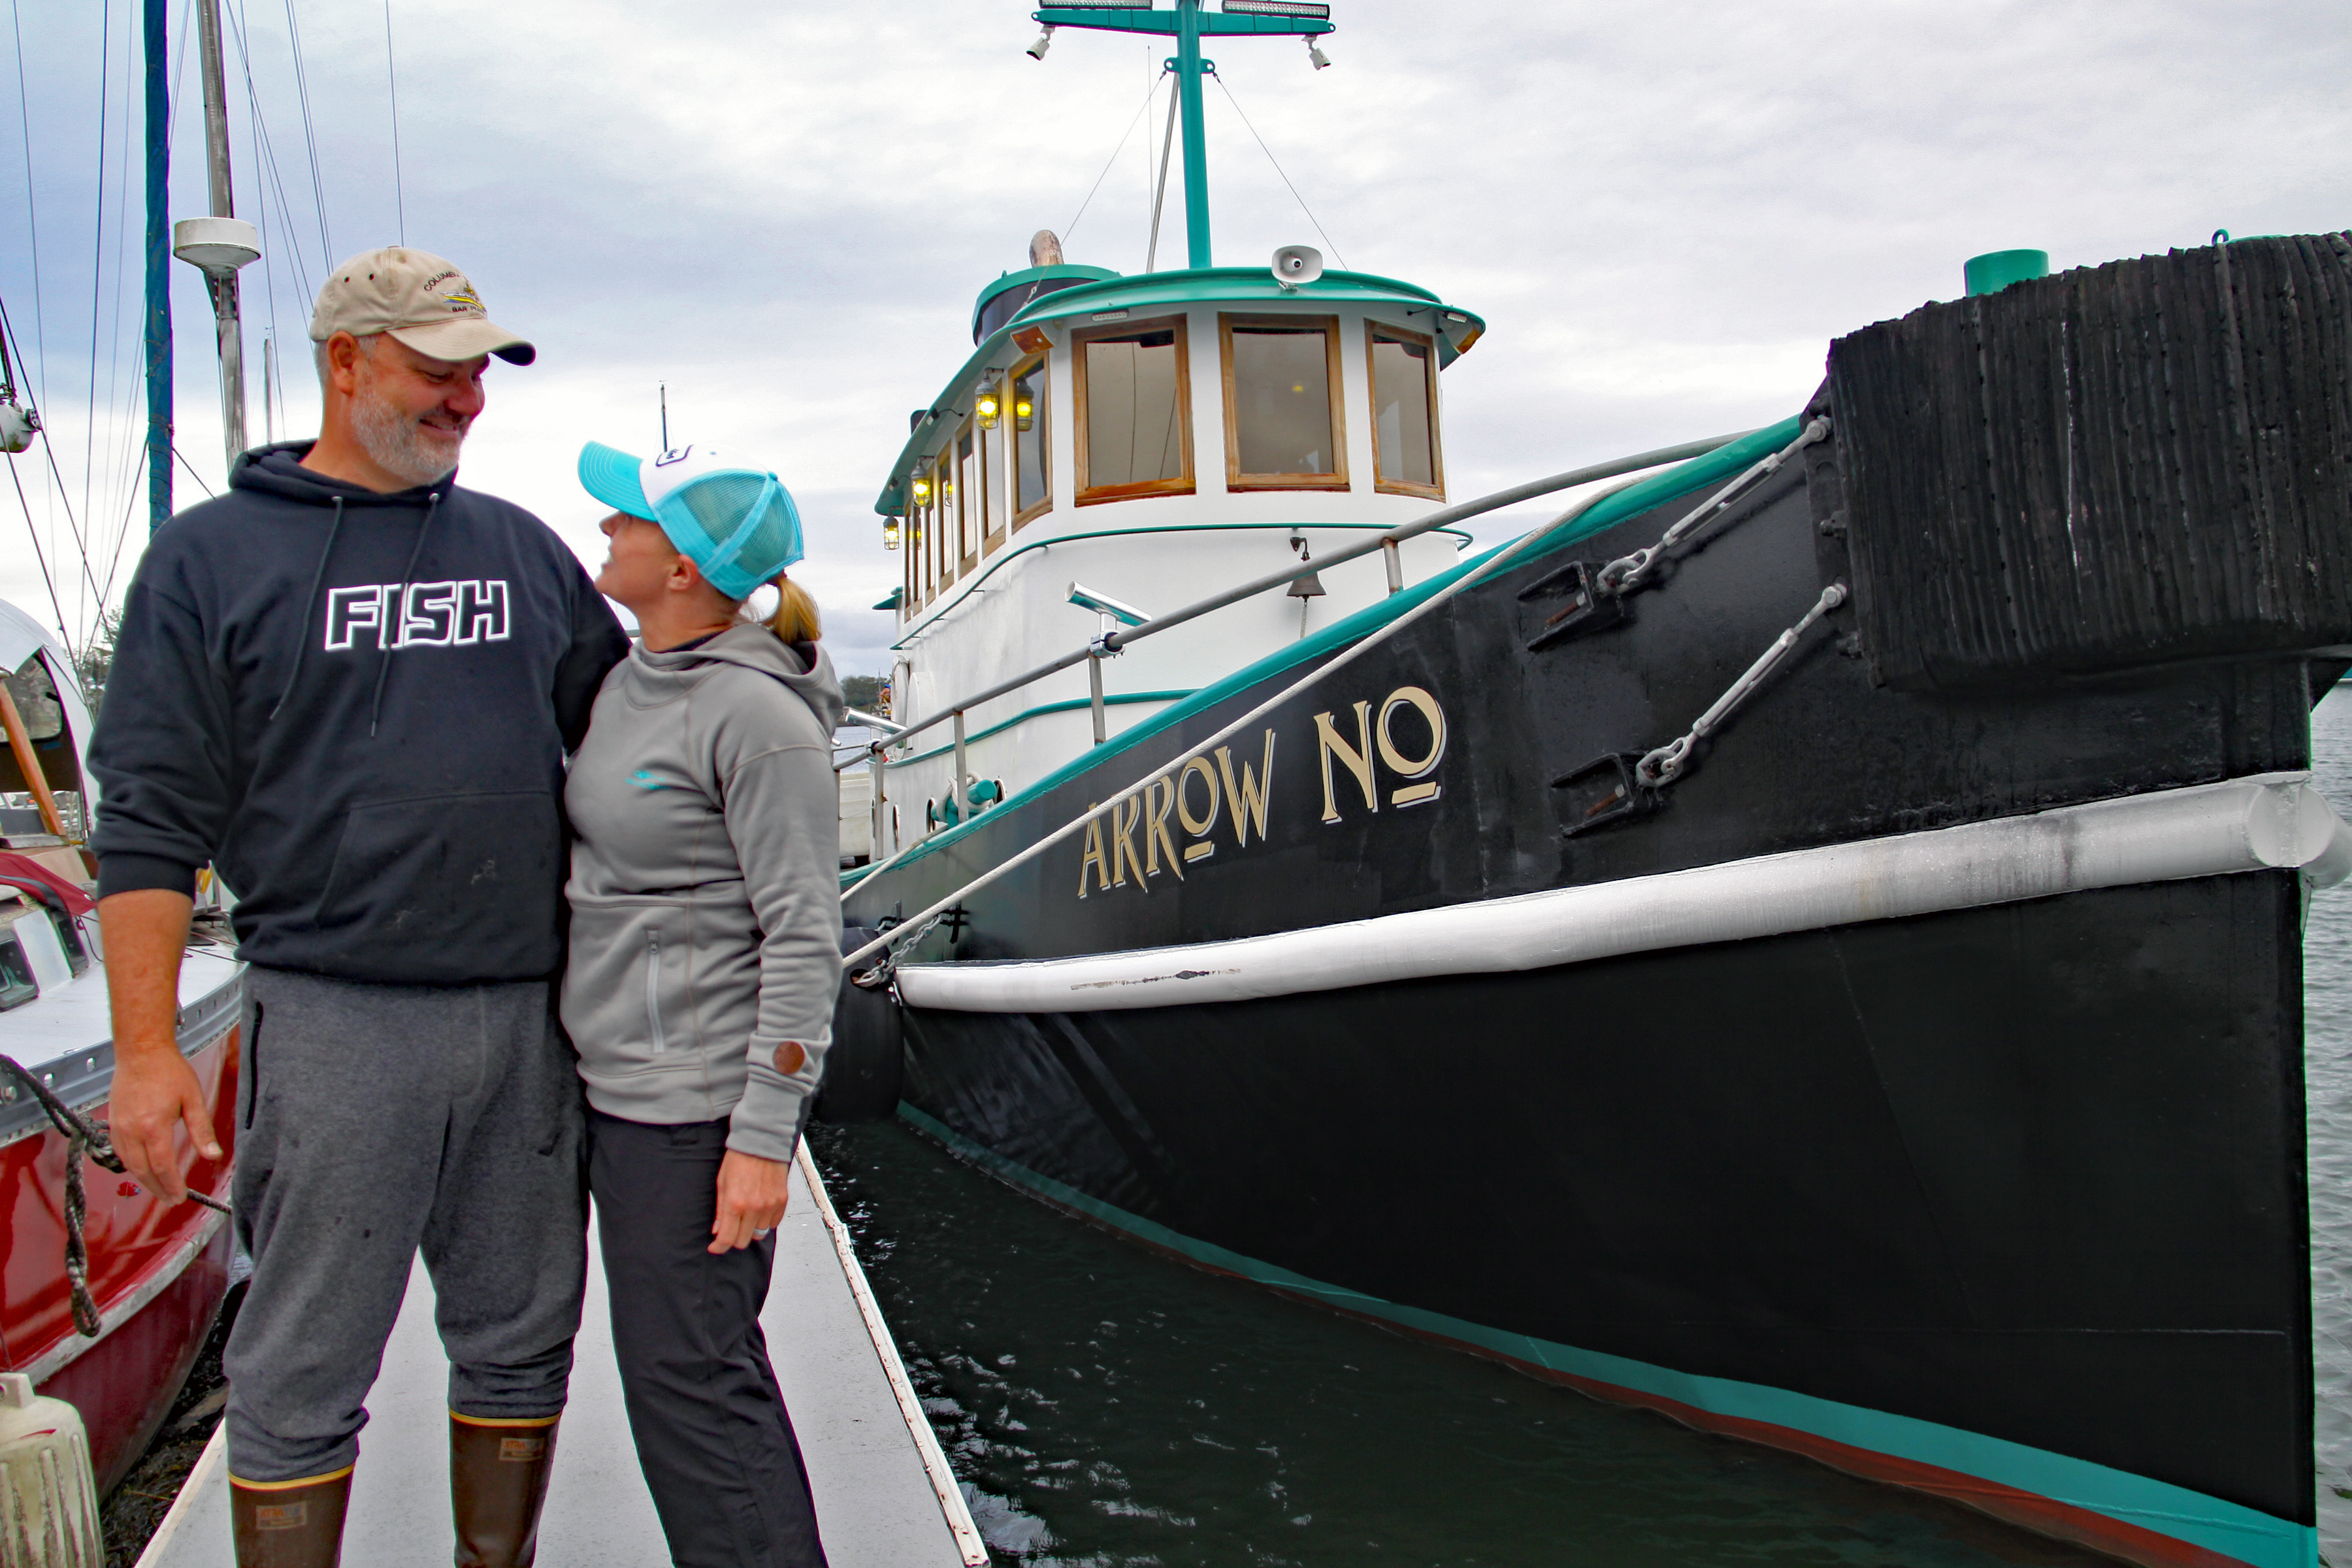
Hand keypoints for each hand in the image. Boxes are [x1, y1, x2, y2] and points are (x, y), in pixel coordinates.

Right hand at [109, 1048, 219, 1203]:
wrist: (141, 1051)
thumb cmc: (169, 1072)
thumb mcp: (193, 1099)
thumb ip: (202, 1130)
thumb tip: (213, 1156)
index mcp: (154, 1127)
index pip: (162, 1167)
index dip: (171, 1185)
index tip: (180, 1197)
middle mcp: (132, 1131)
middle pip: (143, 1171)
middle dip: (158, 1189)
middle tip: (171, 1200)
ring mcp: (119, 1128)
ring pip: (129, 1164)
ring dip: (144, 1181)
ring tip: (159, 1190)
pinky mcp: (112, 1123)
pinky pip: (119, 1152)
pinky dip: (131, 1165)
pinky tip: (142, 1169)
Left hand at [710, 1150, 790, 1253]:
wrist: (761, 1143)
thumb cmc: (739, 1160)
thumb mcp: (722, 1184)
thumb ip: (720, 1210)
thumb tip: (718, 1230)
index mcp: (735, 1204)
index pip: (727, 1238)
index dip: (719, 1247)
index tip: (716, 1247)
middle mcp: (754, 1208)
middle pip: (743, 1241)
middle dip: (734, 1238)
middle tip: (731, 1228)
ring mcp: (770, 1206)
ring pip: (759, 1234)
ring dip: (751, 1229)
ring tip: (747, 1216)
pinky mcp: (782, 1201)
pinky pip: (774, 1223)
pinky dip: (765, 1221)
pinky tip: (759, 1210)